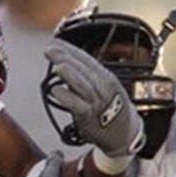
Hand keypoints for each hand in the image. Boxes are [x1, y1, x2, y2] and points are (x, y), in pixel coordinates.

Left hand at [43, 39, 142, 159]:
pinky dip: (66, 97)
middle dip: (66, 57)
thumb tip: (64, 63)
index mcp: (106, 77)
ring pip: (82, 84)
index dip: (70, 49)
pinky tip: (55, 90)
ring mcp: (97, 102)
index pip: (86, 58)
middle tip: (50, 49)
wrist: (125, 134)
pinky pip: (77, 105)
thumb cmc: (111, 110)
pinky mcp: (88, 117)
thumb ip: (86, 76)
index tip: (55, 42)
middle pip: (83, 69)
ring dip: (68, 73)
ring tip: (57, 65)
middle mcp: (103, 87)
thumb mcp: (104, 87)